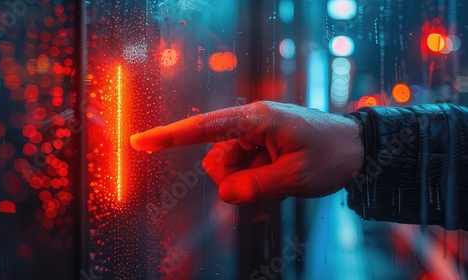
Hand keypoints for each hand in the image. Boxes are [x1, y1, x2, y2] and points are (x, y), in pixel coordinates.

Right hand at [130, 101, 362, 203]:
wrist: (356, 149)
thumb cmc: (331, 156)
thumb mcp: (296, 177)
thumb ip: (255, 187)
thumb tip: (225, 193)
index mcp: (257, 120)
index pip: (204, 128)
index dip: (170, 136)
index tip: (140, 141)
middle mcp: (250, 124)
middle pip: (215, 160)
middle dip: (234, 180)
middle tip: (269, 183)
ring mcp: (253, 136)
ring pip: (226, 169)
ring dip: (246, 182)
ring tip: (279, 178)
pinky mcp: (258, 147)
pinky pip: (240, 171)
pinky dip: (253, 181)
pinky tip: (277, 178)